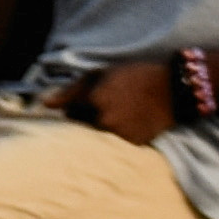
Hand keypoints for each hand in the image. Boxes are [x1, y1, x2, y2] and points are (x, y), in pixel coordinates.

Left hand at [54, 58, 180, 146]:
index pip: (70, 111)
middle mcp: (103, 119)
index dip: (76, 106)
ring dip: (102, 127)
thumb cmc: (134, 76)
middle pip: (82, 125)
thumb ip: (72, 90)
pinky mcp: (132, 144)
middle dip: (87, 118)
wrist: (172, 89)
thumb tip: (45, 104)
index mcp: (94, 99)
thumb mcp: (102, 74)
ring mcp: (118, 134)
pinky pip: (115, 142)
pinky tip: (131, 121)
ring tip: (121, 113)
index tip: (82, 104)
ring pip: (98, 134)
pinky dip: (118, 135)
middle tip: (108, 107)